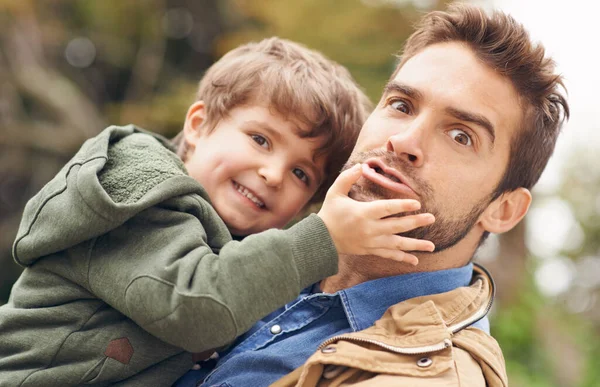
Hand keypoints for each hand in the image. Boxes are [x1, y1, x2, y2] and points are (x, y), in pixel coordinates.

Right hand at [317, 163, 434, 264]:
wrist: (321, 239)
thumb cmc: (330, 213)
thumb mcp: (335, 192)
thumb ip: (348, 178)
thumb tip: (361, 166)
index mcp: (363, 213)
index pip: (387, 208)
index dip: (403, 206)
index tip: (417, 204)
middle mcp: (370, 229)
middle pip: (397, 226)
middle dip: (416, 222)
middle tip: (432, 218)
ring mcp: (371, 242)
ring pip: (397, 244)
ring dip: (415, 245)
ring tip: (432, 246)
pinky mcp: (370, 250)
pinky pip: (389, 255)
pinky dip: (402, 258)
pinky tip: (416, 260)